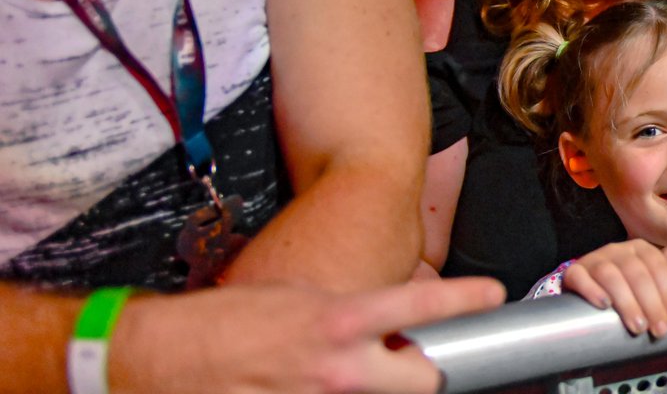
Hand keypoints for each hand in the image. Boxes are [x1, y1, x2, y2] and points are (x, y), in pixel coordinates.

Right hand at [113, 278, 504, 393]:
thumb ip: (349, 318)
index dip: (464, 298)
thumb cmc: (228, 322)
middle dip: (421, 371)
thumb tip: (381, 328)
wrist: (162, 358)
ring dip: (374, 386)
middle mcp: (340, 368)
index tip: (492, 293)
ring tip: (338, 370)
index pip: (421, 304)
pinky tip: (307, 382)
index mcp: (341, 321)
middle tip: (407, 359)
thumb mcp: (300, 300)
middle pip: (423, 381)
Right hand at [562, 240, 666, 338]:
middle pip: (635, 272)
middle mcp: (616, 249)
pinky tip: (604, 305)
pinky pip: (579, 277)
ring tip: (637, 327)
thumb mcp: (647, 275)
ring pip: (609, 274)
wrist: (587, 288)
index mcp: (638, 249)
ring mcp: (593, 259)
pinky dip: (592, 290)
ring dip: (626, 301)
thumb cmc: (625, 285)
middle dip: (650, 303)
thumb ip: (664, 267)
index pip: (656, 264)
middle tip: (657, 329)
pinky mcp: (574, 272)